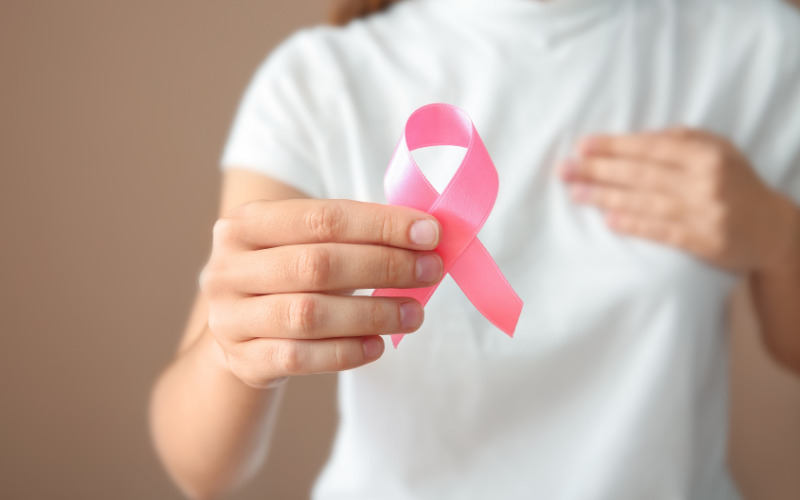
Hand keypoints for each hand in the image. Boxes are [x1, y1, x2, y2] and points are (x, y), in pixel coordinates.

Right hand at [199, 199, 442, 387]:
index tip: (429, 233)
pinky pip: (301, 358)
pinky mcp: (242, 360)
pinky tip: (378, 346)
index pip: (322, 217)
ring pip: (310, 315)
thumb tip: (426, 234)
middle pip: (317, 264)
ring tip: (415, 314)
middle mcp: (229, 268)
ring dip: (373, 313)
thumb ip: (353, 236)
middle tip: (431, 271)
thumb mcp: (305, 245)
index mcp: (246, 223)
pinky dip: (346, 352)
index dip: (380, 224)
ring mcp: (230, 318)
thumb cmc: (287, 277)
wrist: (236, 333)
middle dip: (384, 266)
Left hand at [561, 128, 798, 272]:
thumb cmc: (735, 183)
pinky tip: (609, 221)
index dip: (614, 146)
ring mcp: (706, 212)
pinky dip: (634, 225)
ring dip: (606, 197)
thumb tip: (635, 138)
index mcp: (707, 154)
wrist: (774, 229)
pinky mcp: (706, 242)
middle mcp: (706, 181)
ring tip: (576, 193)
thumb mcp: (719, 151)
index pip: (650, 148)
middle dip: (599, 170)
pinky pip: (663, 231)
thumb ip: (681, 140)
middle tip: (566, 169)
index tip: (582, 147)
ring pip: (646, 202)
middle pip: (642, 173)